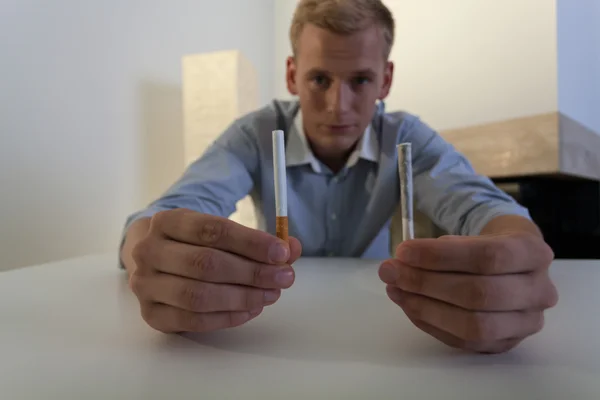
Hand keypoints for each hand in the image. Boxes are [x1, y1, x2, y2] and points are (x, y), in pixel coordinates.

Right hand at [129, 208, 301, 332]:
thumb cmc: (191, 242)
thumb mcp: (218, 231)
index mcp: (166, 221)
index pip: (212, 230)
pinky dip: (228, 317)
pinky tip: (251, 310)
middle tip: (284, 277)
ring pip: (198, 295)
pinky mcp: (151, 314)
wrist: (150, 257)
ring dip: (242, 297)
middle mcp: (149, 251)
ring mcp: (145, 285)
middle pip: (206, 264)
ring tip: (270, 294)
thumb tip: (292, 249)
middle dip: (252, 273)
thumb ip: (256, 240)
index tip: (282, 252)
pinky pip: (194, 320)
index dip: (251, 242)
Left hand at [379, 232, 557, 352]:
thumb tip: (402, 261)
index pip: (488, 257)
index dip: (440, 256)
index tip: (403, 251)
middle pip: (480, 294)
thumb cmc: (489, 244)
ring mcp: (526, 323)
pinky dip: (429, 323)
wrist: (514, 264)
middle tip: (391, 271)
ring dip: (424, 307)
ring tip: (395, 289)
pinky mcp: (506, 344)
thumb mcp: (475, 232)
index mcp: (533, 253)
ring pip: (473, 325)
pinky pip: (463, 341)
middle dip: (426, 283)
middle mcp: (539, 291)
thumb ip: (443, 247)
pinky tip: (409, 304)